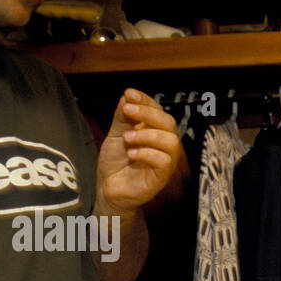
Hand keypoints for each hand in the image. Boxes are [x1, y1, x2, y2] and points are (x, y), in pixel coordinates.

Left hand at [96, 89, 180, 213]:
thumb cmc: (116, 162)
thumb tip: (128, 96)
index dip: (146, 101)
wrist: (108, 186)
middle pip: (169, 123)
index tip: (129, 94)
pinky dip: (147, 153)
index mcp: (155, 131)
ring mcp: (165, 161)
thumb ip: (123, 116)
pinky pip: (164, 161)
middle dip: (148, 113)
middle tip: (127, 111)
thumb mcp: (116, 133)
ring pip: (171, 141)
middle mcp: (163, 144)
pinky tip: (132, 153)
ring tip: (127, 137)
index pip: (158, 111)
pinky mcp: (162, 176)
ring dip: (148, 135)